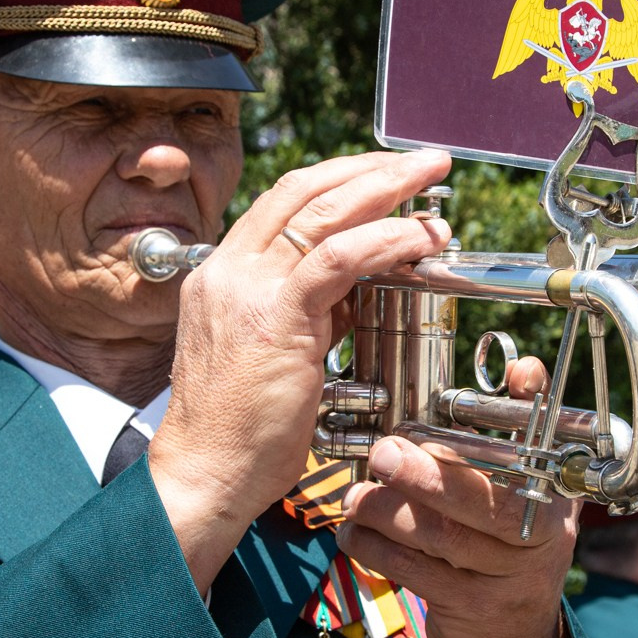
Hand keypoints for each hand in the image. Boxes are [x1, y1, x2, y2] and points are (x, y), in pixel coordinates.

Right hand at [150, 149, 451, 588]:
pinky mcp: (276, 317)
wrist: (205, 474)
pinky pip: (338, 259)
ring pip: (323, 212)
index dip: (340, 179)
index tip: (385, 175)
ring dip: (386, 189)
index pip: (284, 202)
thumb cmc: (238, 432)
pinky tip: (420, 239)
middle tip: (423, 162)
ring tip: (432, 182)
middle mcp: (229, 270)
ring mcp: (248, 288)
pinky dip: (385, 240)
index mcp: (222, 274)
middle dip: (370, 168)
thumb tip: (355, 293)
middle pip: (304, 190)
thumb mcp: (272, 355)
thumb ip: (307, 315)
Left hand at [333, 359, 575, 637]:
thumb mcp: (531, 491)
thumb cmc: (513, 547)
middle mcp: (538, 540)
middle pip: (482, 506)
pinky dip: (377, 550)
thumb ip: (523, 428)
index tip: (478, 403)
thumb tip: (524, 366)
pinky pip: (416, 573)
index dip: (511, 425)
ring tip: (355, 497)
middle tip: (384, 454)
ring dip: (388, 513)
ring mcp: (505, 579)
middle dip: (427, 477)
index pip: (534, 461)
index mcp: (553, 500)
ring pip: (441, 539)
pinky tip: (354, 533)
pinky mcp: (469, 609)